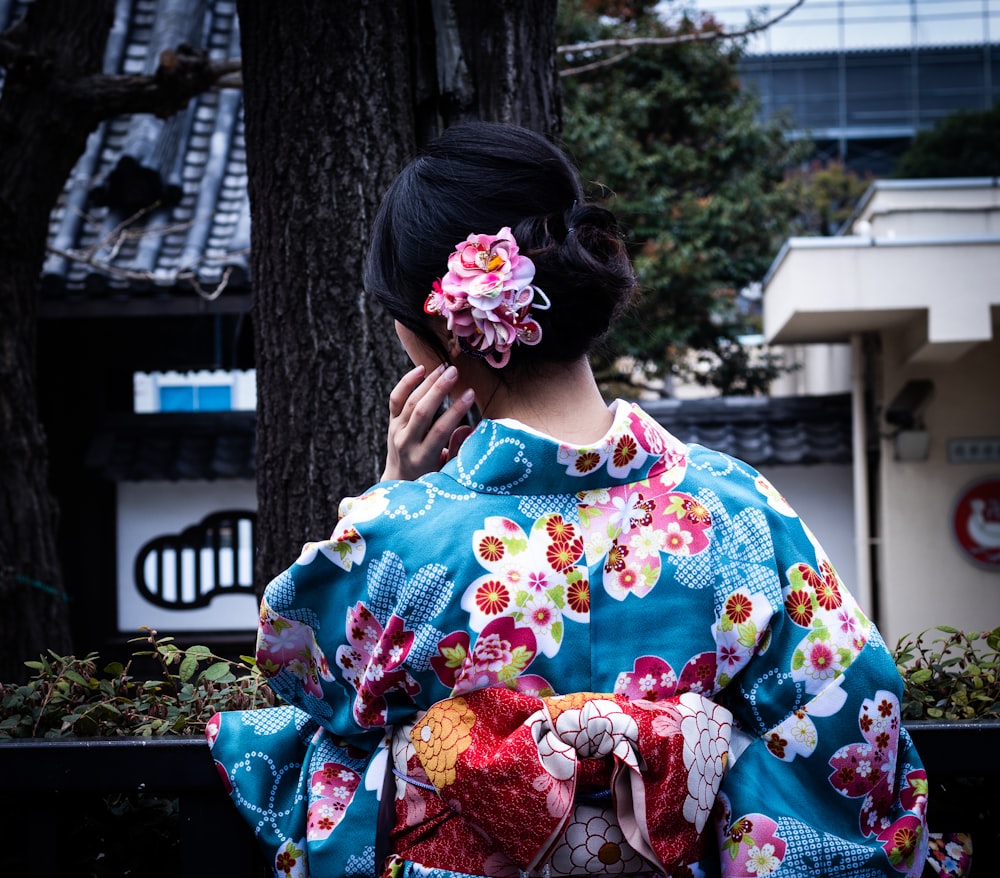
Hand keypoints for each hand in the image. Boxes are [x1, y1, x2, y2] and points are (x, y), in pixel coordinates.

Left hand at [382, 364, 475, 480]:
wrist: (399, 480)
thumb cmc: (430, 476)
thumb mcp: (446, 470)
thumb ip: (457, 449)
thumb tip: (468, 427)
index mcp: (422, 458)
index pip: (440, 430)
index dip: (456, 410)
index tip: (470, 393)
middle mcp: (406, 443)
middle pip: (422, 411)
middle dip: (440, 390)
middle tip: (455, 372)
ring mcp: (396, 431)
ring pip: (410, 402)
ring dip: (428, 382)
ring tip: (445, 368)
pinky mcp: (391, 422)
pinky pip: (396, 398)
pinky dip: (407, 382)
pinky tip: (421, 369)